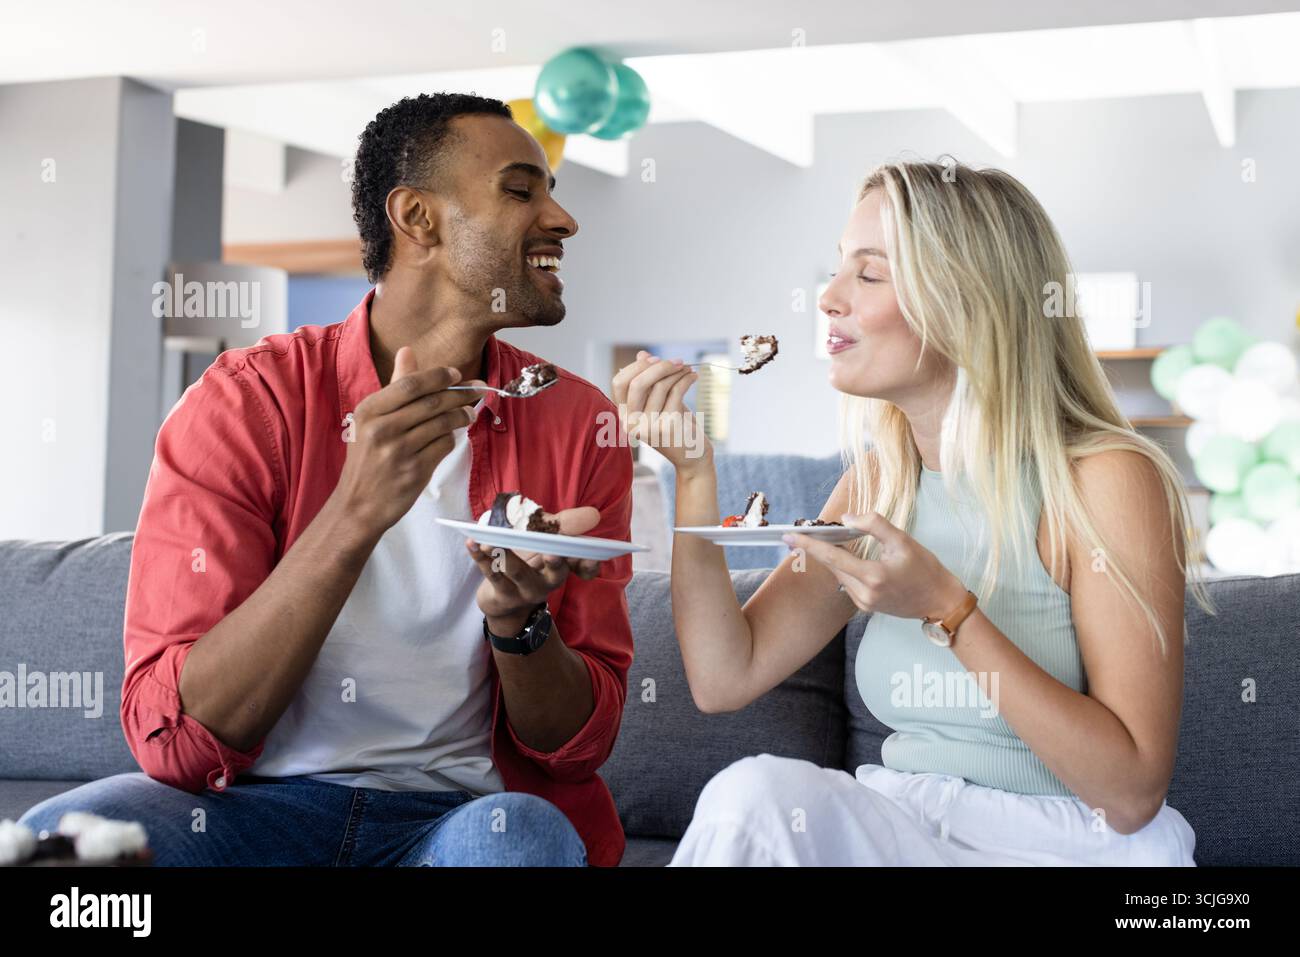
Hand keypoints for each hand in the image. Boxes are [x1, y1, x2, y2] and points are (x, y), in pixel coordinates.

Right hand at [331, 346, 485, 539]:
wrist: (358, 505)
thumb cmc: (367, 459)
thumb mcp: (372, 420)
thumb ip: (394, 387)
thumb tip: (407, 351)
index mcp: (369, 411)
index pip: (410, 385)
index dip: (438, 376)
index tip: (457, 374)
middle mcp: (381, 429)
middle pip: (431, 403)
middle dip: (461, 394)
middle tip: (479, 389)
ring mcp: (398, 451)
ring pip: (442, 424)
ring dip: (462, 416)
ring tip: (470, 413)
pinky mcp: (414, 471)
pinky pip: (443, 446)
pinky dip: (451, 439)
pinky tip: (451, 437)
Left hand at [467, 506, 603, 632]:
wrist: (504, 602)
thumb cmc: (529, 564)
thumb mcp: (547, 543)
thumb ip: (564, 526)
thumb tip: (592, 515)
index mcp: (562, 567)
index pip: (583, 567)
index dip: (588, 564)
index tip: (591, 557)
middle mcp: (548, 582)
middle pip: (555, 574)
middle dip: (554, 563)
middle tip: (552, 553)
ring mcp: (525, 591)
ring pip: (518, 572)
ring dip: (507, 554)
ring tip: (495, 541)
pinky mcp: (503, 595)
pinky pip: (491, 574)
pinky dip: (480, 557)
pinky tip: (472, 543)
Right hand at [610, 351, 712, 472]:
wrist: (693, 457)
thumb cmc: (675, 427)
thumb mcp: (660, 402)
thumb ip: (649, 381)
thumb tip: (642, 354)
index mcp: (624, 416)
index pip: (619, 383)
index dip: (637, 367)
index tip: (656, 359)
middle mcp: (631, 423)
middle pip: (638, 383)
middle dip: (660, 367)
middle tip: (679, 361)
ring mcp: (648, 427)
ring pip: (660, 386)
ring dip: (678, 372)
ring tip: (689, 370)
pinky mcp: (667, 427)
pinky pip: (676, 392)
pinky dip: (686, 380)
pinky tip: (694, 377)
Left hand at [783, 511, 967, 621]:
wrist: (940, 601)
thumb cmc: (926, 569)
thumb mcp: (903, 540)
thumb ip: (874, 524)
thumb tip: (846, 519)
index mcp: (873, 576)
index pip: (833, 557)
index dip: (809, 545)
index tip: (789, 536)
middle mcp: (864, 594)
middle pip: (832, 566)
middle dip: (817, 549)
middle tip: (802, 533)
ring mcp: (864, 603)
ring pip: (839, 575)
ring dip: (832, 558)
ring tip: (825, 540)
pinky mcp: (866, 606)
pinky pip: (847, 583)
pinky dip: (844, 568)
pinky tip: (847, 557)